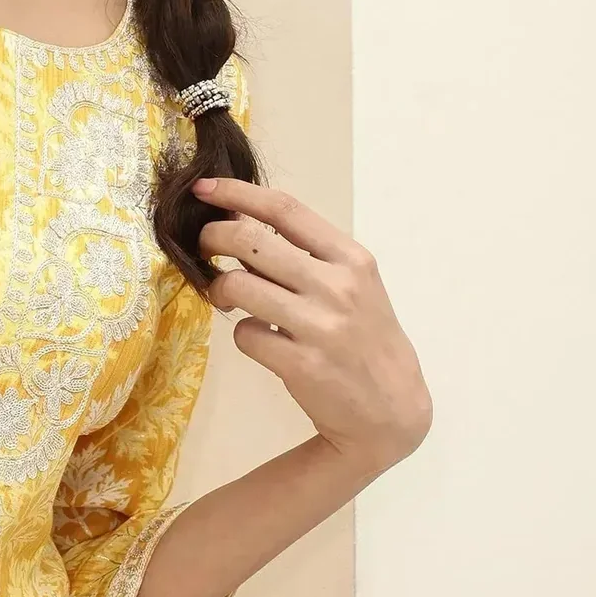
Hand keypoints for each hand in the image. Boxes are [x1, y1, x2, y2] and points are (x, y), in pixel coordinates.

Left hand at [193, 176, 432, 476]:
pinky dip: (244, 334)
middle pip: (249, 240)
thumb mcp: (353, 286)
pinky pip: (244, 334)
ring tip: (228, 299)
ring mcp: (319, 325)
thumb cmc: (366, 339)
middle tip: (204, 249)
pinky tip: (262, 340)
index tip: (203, 187)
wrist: (392, 409)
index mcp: (351, 259)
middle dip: (211, 238)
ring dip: (219, 289)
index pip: (284, 208)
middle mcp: (337, 286)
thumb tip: (242, 221)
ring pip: (237, 285)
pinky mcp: (300, 364)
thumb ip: (306, 255)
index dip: (236, 193)